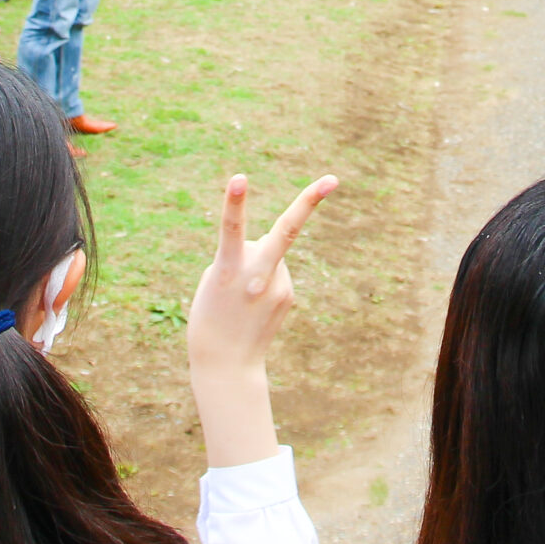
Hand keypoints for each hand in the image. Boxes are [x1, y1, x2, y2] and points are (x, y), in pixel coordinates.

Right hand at [186, 172, 337, 467]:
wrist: (226, 365)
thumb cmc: (210, 315)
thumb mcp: (217, 280)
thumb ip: (242, 254)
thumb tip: (271, 245)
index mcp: (229, 270)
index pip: (231, 229)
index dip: (234, 202)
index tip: (239, 178)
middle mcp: (258, 276)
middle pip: (286, 231)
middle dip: (310, 201)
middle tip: (333, 178)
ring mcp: (278, 286)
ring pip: (271, 254)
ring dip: (258, 265)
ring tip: (242, 299)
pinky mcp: (289, 296)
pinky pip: (275, 273)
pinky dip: (263, 281)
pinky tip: (254, 306)